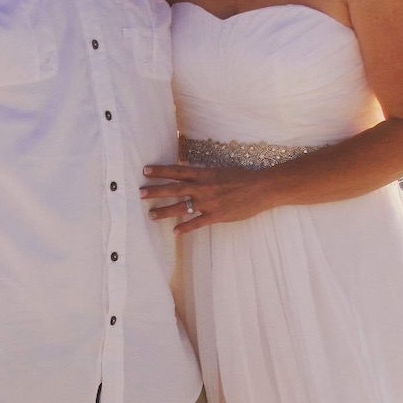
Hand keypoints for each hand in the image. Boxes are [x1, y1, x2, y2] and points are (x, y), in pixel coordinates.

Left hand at [141, 163, 266, 232]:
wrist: (261, 188)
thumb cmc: (243, 177)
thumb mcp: (220, 171)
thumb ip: (204, 175)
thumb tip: (190, 175)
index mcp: (204, 174)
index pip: (177, 171)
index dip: (161, 171)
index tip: (146, 171)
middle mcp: (203, 188)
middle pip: (174, 189)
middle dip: (155, 191)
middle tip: (140, 193)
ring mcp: (209, 203)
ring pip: (181, 207)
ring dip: (164, 211)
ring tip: (150, 215)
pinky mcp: (216, 216)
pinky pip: (196, 223)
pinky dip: (185, 228)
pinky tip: (174, 232)